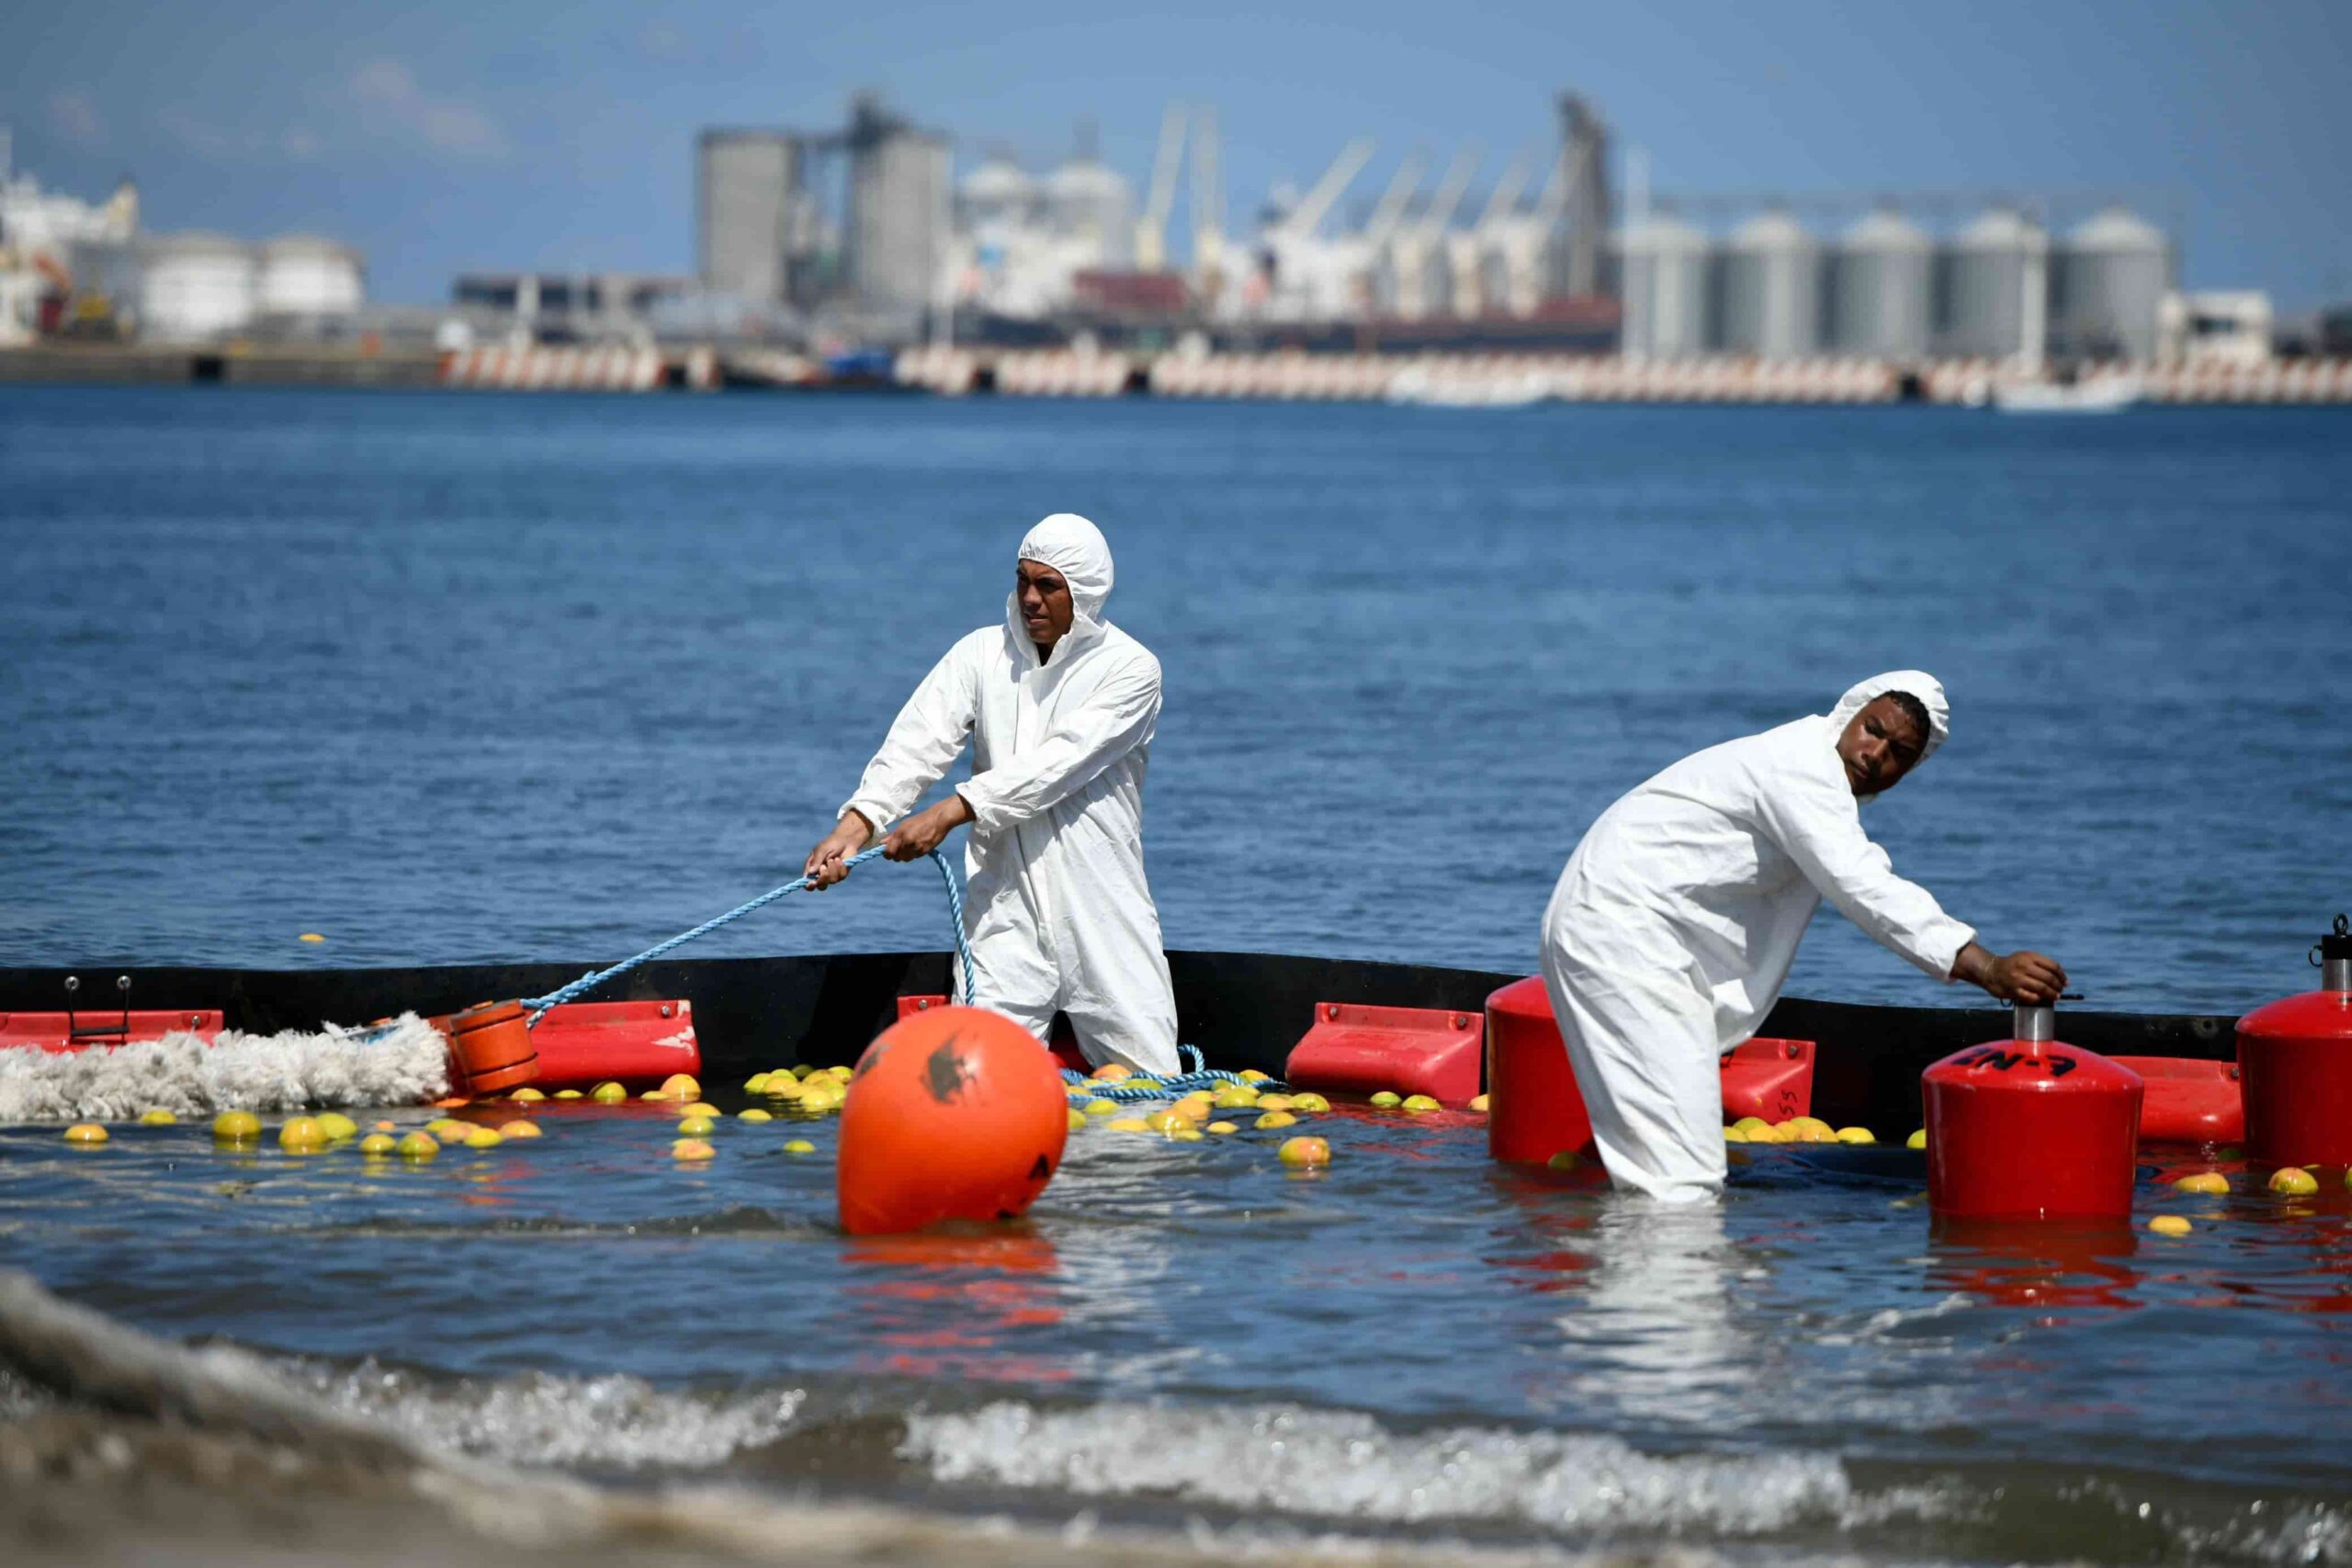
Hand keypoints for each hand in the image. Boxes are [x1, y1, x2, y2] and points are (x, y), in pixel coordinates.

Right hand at [803, 813, 872, 890]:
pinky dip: (841, 867)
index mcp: (812, 869)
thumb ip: (816, 861)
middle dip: (823, 878)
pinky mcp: (842, 874)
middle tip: (824, 867)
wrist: (846, 840)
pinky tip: (840, 860)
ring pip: (832, 881)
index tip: (813, 882)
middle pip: (821, 886)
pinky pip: (841, 876)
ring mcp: (832, 875)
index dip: (809, 885)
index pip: (808, 882)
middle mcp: (821, 874)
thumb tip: (810, 872)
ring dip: (833, 869)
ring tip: (834, 859)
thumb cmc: (831, 843)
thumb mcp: (822, 850)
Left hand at [882, 795, 973, 861]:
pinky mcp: (924, 851)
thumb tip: (881, 843)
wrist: (938, 819)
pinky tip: (918, 845)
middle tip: (900, 848)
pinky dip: (914, 854)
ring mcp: (916, 847)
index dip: (887, 853)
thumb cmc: (920, 820)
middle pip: (896, 857)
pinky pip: (914, 857)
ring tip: (910, 846)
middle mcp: (907, 841)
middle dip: (896, 855)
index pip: (888, 852)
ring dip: (905, 855)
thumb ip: (893, 836)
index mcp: (900, 834)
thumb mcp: (904, 825)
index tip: (888, 852)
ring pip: (905, 859)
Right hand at [1953, 942, 2067, 1003]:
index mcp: (2029, 957)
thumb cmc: (2012, 966)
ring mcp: (2018, 978)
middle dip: (2058, 986)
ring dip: (2052, 994)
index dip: (2062, 975)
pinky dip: (2039, 999)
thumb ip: (2041, 964)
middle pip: (2049, 978)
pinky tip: (2040, 998)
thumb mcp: (2025, 958)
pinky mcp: (2013, 990)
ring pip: (2042, 988)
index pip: (2053, 966)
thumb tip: (2060, 979)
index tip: (2065, 982)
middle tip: (2060, 990)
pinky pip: (2032, 997)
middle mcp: (2024, 966)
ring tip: (2055, 997)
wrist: (1991, 971)